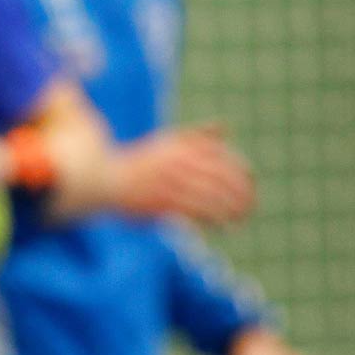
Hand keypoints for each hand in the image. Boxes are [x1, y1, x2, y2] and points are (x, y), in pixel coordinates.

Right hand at [108, 123, 253, 226]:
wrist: (103, 178)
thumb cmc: (139, 162)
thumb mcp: (166, 141)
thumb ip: (195, 136)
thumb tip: (224, 127)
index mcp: (181, 146)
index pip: (223, 157)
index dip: (242, 170)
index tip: (252, 183)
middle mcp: (178, 162)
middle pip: (221, 178)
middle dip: (241, 192)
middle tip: (251, 205)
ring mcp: (169, 182)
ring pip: (211, 196)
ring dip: (231, 209)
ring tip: (241, 218)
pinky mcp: (161, 202)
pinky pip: (195, 212)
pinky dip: (213, 219)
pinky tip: (224, 227)